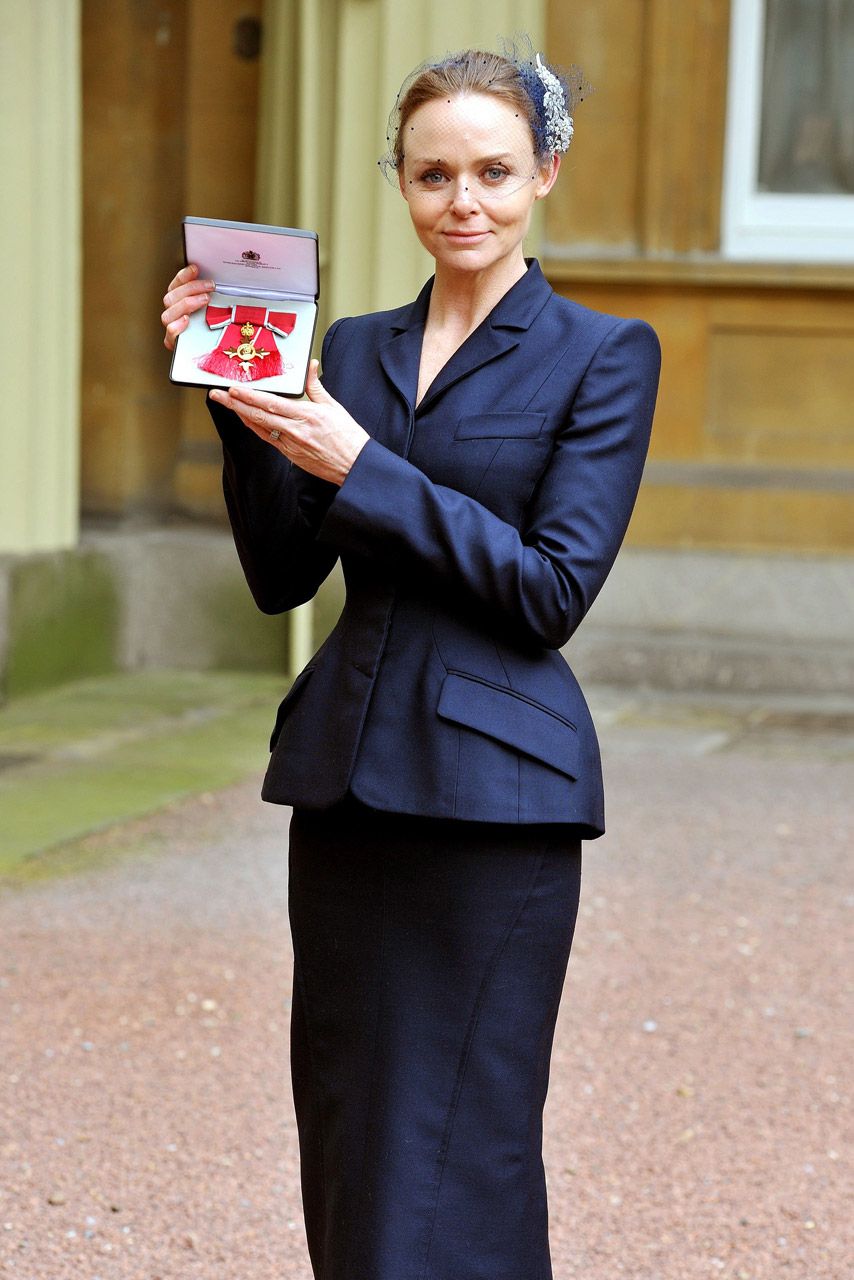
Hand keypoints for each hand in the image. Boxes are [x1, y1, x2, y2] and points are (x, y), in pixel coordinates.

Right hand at [161, 263, 216, 349]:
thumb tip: (220, 281)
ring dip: (187, 304)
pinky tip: (187, 320)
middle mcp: (173, 314)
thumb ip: (212, 294)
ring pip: (168, 314)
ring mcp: (172, 328)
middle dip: (191, 288)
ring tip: (205, 300)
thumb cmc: (213, 327)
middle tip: (209, 286)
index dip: (183, 276)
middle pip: (171, 297)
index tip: (196, 268)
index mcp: (178, 303)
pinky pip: (170, 333)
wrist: (211, 351)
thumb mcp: (215, 307)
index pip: (175, 285)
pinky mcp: (174, 343)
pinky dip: (177, 326)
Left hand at [209, 360, 369, 485]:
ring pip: (259, 427)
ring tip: (226, 403)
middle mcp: (295, 431)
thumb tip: (311, 366)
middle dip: (235, 404)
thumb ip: (316, 385)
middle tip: (217, 394)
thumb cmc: (348, 437)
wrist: (354, 467)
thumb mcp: (334, 406)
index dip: (249, 396)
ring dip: (240, 414)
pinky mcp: (290, 454)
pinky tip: (245, 418)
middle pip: (258, 415)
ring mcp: (290, 444)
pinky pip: (267, 438)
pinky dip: (253, 427)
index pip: (271, 404)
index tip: (234, 388)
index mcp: (307, 416)